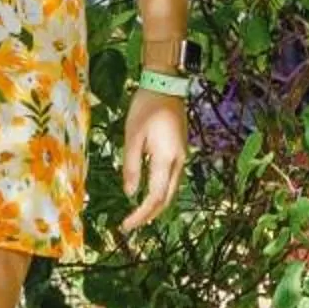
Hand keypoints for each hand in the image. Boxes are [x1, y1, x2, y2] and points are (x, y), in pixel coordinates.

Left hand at [120, 87, 188, 232]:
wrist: (166, 83)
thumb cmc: (145, 107)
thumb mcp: (132, 136)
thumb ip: (132, 166)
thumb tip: (130, 194)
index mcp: (166, 158)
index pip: (155, 197)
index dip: (141, 214)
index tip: (126, 224)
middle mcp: (179, 161)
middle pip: (167, 198)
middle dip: (150, 214)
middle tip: (131, 224)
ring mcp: (182, 155)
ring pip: (172, 190)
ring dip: (156, 204)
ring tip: (139, 214)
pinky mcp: (181, 149)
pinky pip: (173, 178)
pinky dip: (161, 191)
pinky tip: (150, 192)